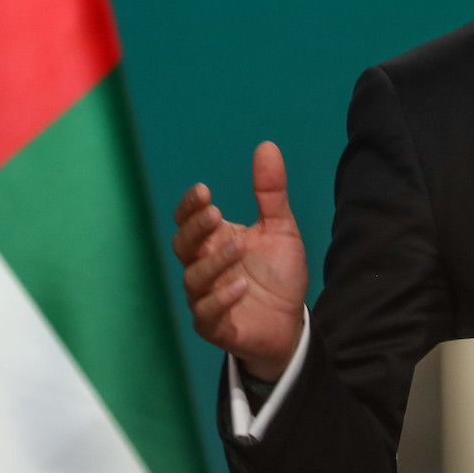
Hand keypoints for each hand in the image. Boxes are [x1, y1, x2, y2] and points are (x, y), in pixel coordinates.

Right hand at [172, 141, 308, 379]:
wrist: (290, 323)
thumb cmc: (278, 274)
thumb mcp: (280, 228)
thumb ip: (271, 192)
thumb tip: (267, 146)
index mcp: (214, 241)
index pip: (188, 220)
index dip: (190, 206)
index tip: (204, 191)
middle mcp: (203, 267)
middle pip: (183, 245)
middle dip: (195, 229)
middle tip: (216, 214)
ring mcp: (205, 297)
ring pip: (193, 278)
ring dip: (213, 261)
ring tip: (239, 247)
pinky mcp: (214, 326)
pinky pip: (206, 313)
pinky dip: (221, 299)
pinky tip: (241, 286)